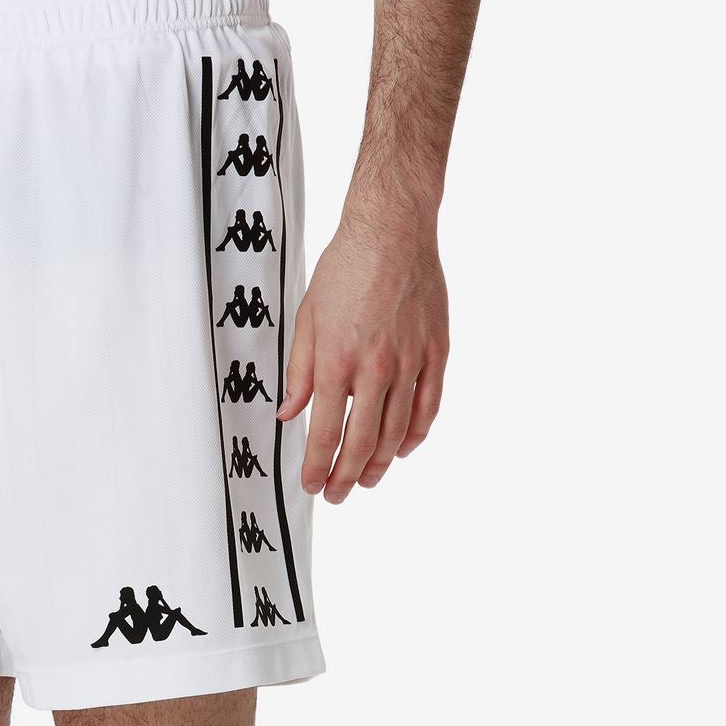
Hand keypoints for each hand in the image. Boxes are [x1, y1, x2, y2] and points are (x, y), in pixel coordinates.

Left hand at [282, 215, 447, 501]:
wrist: (392, 231)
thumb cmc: (346, 268)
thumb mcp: (307, 319)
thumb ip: (299, 371)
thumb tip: (289, 413)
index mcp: (337, 360)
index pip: (324, 431)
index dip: (318, 466)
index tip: (313, 485)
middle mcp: (375, 367)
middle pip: (362, 441)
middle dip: (346, 476)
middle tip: (338, 494)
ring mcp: (410, 361)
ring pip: (398, 431)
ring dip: (380, 463)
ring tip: (367, 479)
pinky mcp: (436, 352)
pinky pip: (428, 405)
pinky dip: (416, 434)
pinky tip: (403, 448)